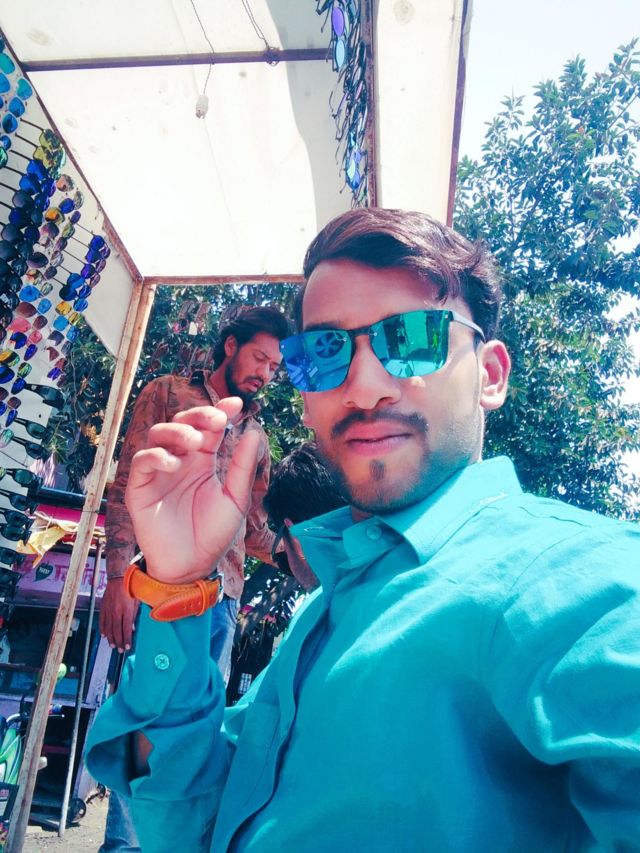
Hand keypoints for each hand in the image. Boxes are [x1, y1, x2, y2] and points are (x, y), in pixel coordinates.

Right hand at [99, 577, 138, 651]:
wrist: (118, 578)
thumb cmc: (130, 589)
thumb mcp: (137, 601)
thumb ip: (134, 615)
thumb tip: (132, 628)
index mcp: (126, 610)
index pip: (127, 628)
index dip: (127, 639)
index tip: (128, 646)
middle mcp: (116, 611)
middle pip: (117, 631)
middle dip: (119, 642)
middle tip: (121, 650)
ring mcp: (108, 610)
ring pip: (108, 628)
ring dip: (111, 638)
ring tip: (113, 646)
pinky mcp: (103, 608)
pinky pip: (102, 621)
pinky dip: (103, 629)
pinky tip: (104, 635)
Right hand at [125, 399, 259, 583]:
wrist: (192, 565)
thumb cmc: (213, 534)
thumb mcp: (235, 499)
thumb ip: (242, 467)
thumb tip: (253, 433)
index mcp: (203, 461)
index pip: (209, 427)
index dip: (220, 411)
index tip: (236, 404)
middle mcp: (180, 460)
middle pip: (182, 422)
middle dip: (198, 415)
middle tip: (215, 420)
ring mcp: (159, 471)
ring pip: (158, 434)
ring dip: (177, 431)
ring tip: (194, 442)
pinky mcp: (141, 487)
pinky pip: (142, 460)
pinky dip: (156, 455)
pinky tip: (174, 463)